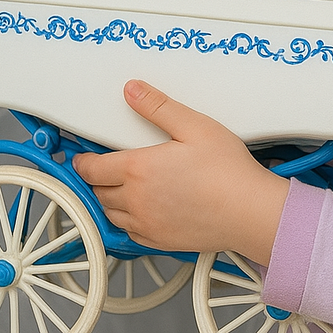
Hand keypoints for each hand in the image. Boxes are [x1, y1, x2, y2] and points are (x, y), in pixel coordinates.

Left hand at [73, 80, 288, 264]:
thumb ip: (158, 107)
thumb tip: (132, 90)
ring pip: (110, 214)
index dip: (82, 161)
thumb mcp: (194, 126)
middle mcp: (135, 200)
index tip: (83, 158)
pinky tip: (141, 211)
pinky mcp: (159, 242)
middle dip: (97, 179)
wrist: (250, 211)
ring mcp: (146, 224)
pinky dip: (127, 221)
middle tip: (105, 168)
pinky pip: (129, 232)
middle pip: (97, 191)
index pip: (92, 168)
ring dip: (109, 200)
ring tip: (119, 188)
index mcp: (137, 169)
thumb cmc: (227, 171)